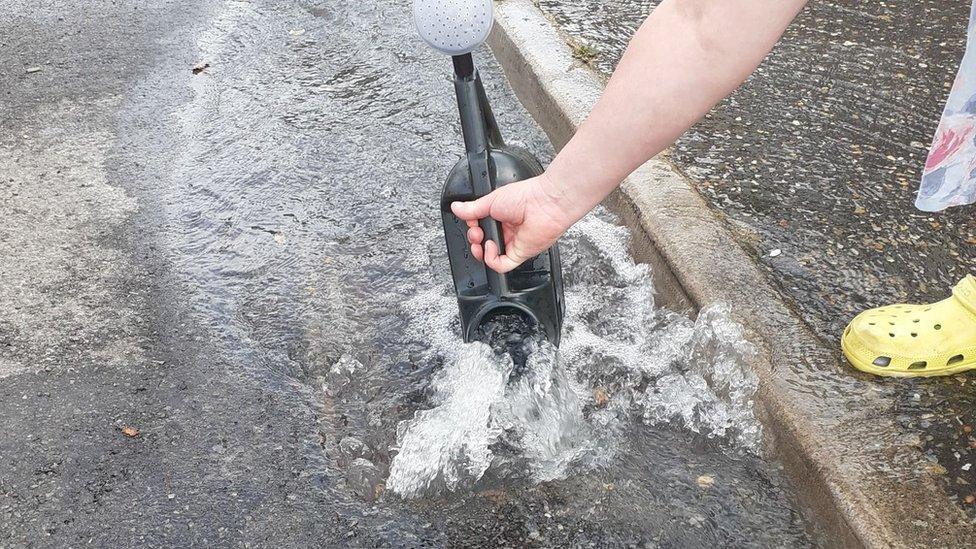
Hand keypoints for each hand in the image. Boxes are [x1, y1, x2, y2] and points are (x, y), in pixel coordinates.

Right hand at [450, 173, 575, 272]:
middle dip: (474, 241)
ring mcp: (514, 244)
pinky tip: (490, 247)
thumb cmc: (525, 197)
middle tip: (475, 232)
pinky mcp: (519, 254)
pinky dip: (491, 259)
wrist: (544, 202)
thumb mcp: (490, 201)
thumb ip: (472, 209)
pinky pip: (502, 265)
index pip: (482, 230)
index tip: (471, 221)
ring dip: (481, 252)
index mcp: (502, 217)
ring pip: (492, 258)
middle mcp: (508, 232)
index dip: (473, 229)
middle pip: (485, 245)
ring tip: (480, 240)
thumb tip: (456, 208)